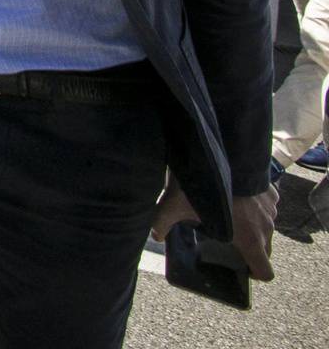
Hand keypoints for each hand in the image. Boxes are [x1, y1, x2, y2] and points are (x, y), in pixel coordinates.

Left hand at [151, 174, 276, 282]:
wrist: (221, 153)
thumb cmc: (202, 184)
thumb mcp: (174, 205)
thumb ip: (161, 223)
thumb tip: (154, 235)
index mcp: (250, 239)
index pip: (266, 272)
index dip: (254, 273)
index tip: (241, 266)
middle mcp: (266, 227)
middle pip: (266, 251)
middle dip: (252, 250)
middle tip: (230, 241)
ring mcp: (272, 210)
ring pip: (267, 228)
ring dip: (254, 226)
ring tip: (231, 216)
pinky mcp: (272, 192)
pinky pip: (268, 207)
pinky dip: (257, 207)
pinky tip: (237, 197)